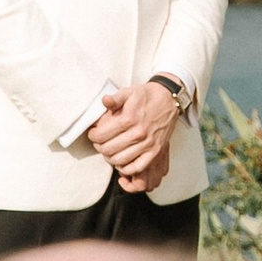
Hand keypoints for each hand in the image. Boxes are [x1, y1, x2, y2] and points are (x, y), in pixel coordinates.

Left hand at [93, 80, 177, 195]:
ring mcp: (148, 144)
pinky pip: (137, 167)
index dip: (93, 136)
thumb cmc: (146, 96)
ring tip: (108, 151)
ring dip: (110, 158)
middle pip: (108, 149)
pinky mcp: (155, 151)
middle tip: (99, 142)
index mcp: (129, 118)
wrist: (169, 100)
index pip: (101, 135)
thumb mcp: (129, 92)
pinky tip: (121, 161)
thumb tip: (104, 101)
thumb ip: (115, 98)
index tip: (93, 134)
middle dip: (99, 147)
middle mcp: (139, 133)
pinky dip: (126, 168)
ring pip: (120, 160)